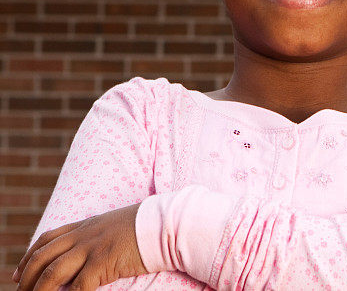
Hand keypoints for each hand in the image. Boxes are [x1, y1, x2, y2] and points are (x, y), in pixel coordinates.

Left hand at [12, 202, 148, 290]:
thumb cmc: (147, 227)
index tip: (18, 273)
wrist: (166, 224)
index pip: (46, 239)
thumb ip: (98, 235)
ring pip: (52, 272)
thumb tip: (88, 251)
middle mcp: (84, 235)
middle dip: (26, 277)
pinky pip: (77, 286)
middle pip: (42, 257)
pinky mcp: (102, 263)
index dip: (28, 257)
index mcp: (86, 225)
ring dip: (39, 290)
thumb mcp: (115, 225)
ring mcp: (92, 248)